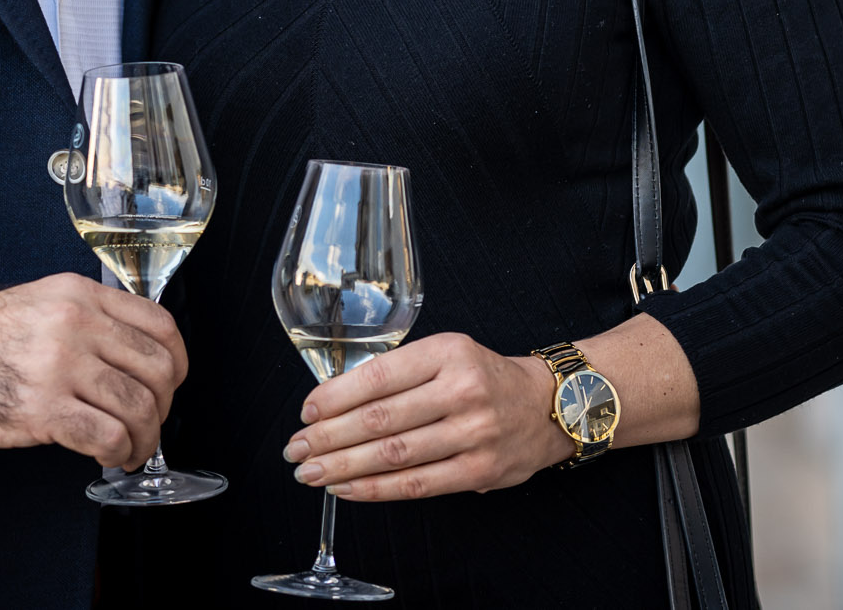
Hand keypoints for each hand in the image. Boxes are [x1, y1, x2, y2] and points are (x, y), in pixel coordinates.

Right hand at [0, 272, 188, 470]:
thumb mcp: (39, 304)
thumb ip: (88, 320)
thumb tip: (132, 357)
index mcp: (77, 295)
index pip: (159, 323)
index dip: (177, 361)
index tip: (172, 383)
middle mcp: (75, 323)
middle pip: (157, 369)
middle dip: (163, 407)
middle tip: (150, 423)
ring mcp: (59, 365)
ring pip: (138, 406)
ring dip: (145, 438)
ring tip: (132, 448)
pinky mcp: (42, 409)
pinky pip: (107, 435)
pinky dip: (119, 453)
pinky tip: (110, 457)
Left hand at [282, 332, 569, 500]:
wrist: (547, 406)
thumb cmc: (483, 377)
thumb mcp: (447, 352)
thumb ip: (401, 372)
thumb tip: (335, 400)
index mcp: (447, 352)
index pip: (379, 376)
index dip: (336, 396)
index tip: (306, 411)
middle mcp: (461, 390)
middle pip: (380, 419)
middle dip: (329, 436)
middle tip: (296, 448)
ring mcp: (473, 433)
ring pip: (394, 455)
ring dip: (344, 466)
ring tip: (311, 472)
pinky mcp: (479, 470)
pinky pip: (416, 484)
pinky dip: (375, 489)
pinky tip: (347, 488)